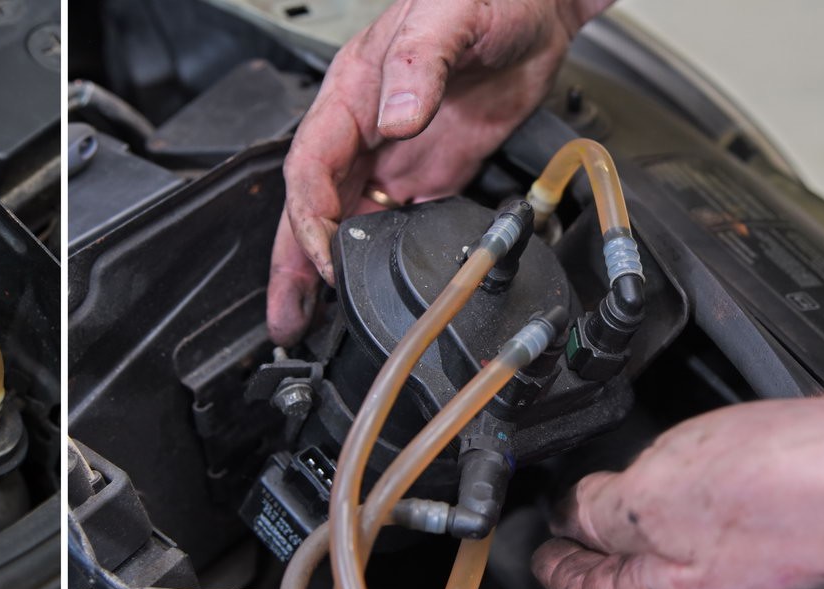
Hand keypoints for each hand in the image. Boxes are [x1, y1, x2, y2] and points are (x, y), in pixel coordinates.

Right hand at [267, 0, 612, 345]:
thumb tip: (397, 119)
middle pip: (313, 210)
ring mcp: (395, 159)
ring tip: (310, 322)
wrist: (538, 6)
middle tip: (285, 318)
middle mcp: (364, 134)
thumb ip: (419, 64)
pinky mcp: (431, 175)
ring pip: (346, 225)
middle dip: (294, 266)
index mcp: (349, 96)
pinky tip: (371, 293)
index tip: (323, 258)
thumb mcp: (446, 15)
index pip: (310, 170)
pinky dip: (376, 262)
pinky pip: (394, 225)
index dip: (309, 220)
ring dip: (326, 274)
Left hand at [533, 383, 823, 588]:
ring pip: (671, 533)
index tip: (536, 556)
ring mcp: (748, 548)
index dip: (553, 567)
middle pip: (629, 566)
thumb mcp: (648, 500)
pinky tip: (679, 464)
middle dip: (591, 542)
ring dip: (634, 511)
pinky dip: (680, 487)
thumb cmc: (780, 493)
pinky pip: (709, 504)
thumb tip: (568, 513)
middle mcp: (709, 581)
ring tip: (605, 488)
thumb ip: (598, 509)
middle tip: (561, 518)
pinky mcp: (778, 508)